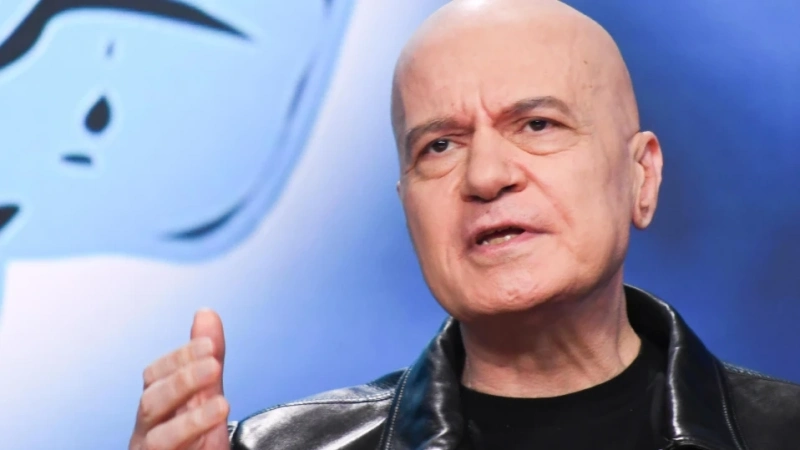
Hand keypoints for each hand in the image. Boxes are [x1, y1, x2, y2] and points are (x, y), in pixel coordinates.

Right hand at [129, 309, 229, 449]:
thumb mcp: (206, 393)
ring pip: (158, 438)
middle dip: (182, 381)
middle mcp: (147, 428)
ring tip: (222, 405)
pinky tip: (212, 438)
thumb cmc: (195, 434)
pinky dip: (189, 444)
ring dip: (191, 421)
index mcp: (156, 403)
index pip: (155, 374)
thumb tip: (206, 313)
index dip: (179, 358)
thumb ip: (207, 358)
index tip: (209, 345)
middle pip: (152, 402)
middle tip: (214, 366)